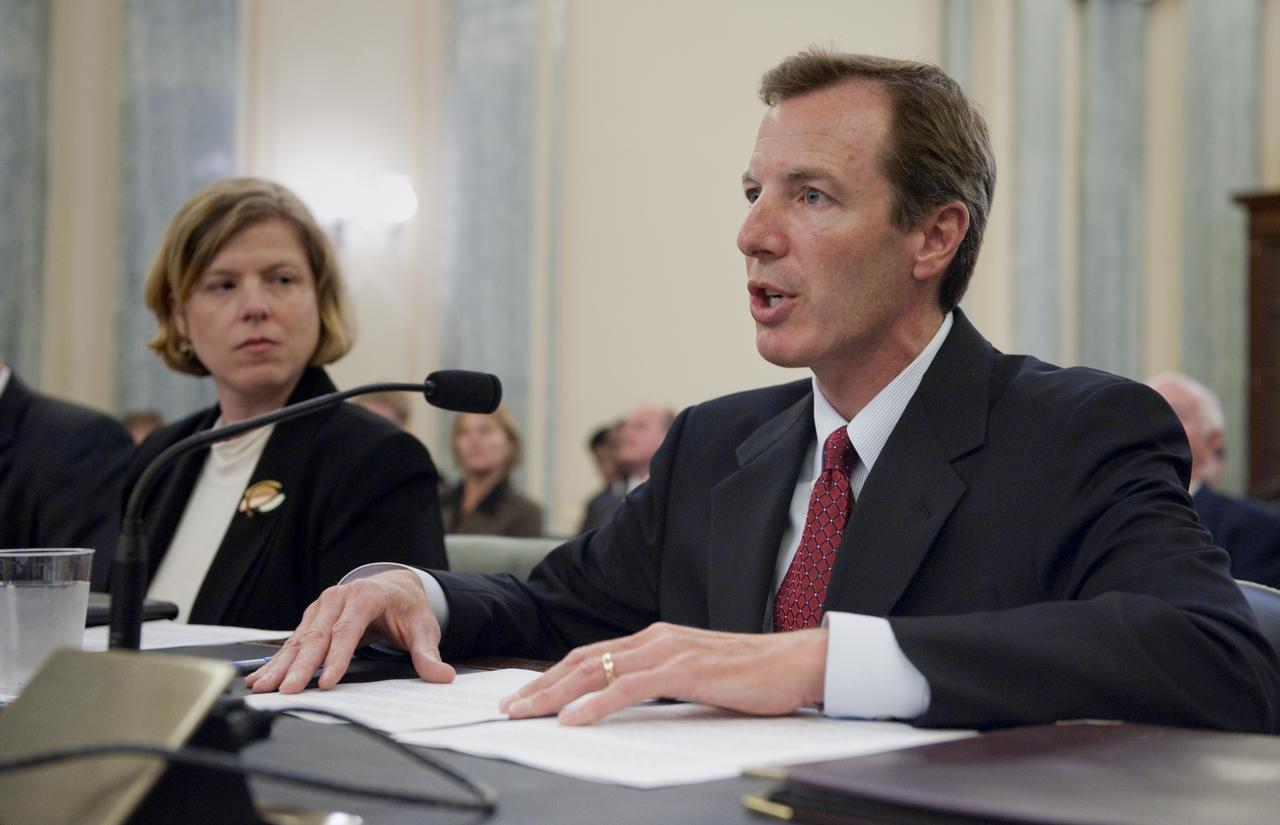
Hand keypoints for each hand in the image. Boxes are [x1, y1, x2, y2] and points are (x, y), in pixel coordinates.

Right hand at [244, 569, 454, 693]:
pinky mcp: (311, 618)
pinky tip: (258, 678)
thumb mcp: (423, 627)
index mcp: (365, 596)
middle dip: (300, 666)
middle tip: (286, 691)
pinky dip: (276, 661)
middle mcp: (337, 598)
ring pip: (299, 639)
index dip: (337, 657)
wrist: (394, 586)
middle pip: (317, 635)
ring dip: (280, 665)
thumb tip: (443, 676)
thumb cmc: (407, 608)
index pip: (348, 630)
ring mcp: (321, 607)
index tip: (327, 682)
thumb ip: (428, 652)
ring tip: (263, 687)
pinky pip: (292, 642)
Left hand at [498, 622, 826, 724]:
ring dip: (555, 694)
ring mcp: (670, 651)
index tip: (526, 696)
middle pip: (584, 660)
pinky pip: (629, 688)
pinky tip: (574, 719)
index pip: (592, 656)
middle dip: (541, 685)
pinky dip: (595, 703)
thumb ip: (663, 683)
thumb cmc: (755, 675)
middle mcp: (657, 638)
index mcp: (657, 639)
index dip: (554, 676)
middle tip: (508, 706)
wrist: (800, 662)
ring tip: (526, 712)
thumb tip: (628, 705)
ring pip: (597, 671)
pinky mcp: (686, 670)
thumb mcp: (698, 677)